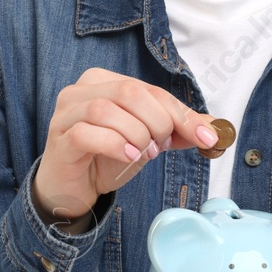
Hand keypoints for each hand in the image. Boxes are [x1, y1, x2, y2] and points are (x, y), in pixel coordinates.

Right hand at [33, 67, 220, 227]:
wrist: (74, 189)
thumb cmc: (106, 158)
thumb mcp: (147, 140)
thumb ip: (175, 130)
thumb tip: (212, 127)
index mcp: (104, 81)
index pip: (149, 89)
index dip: (180, 113)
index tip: (205, 136)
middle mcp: (81, 90)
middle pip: (130, 93)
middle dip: (156, 122)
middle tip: (160, 146)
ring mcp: (65, 113)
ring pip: (106, 109)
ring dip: (136, 134)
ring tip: (143, 153)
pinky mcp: (59, 137)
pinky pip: (86, 133)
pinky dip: (114, 144)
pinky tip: (128, 157)